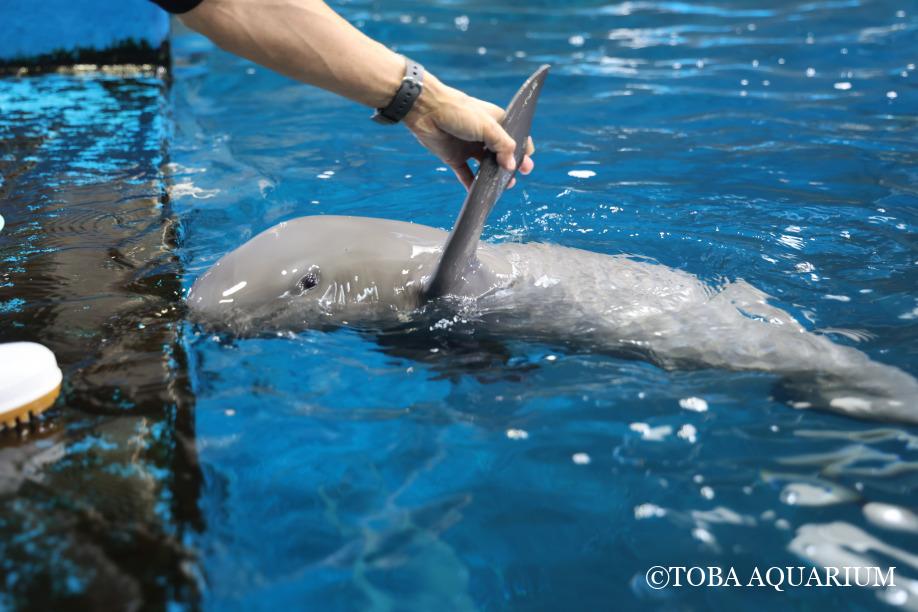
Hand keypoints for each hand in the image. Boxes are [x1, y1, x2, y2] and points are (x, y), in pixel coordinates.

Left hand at [404, 77, 534, 189]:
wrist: (425, 110)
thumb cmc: (458, 110)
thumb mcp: (487, 126)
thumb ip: (503, 145)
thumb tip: (512, 165)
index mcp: (496, 122)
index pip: (516, 137)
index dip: (523, 151)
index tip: (526, 165)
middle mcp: (484, 135)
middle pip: (502, 155)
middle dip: (510, 167)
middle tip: (514, 178)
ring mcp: (469, 147)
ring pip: (486, 166)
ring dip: (493, 177)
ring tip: (500, 186)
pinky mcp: (454, 157)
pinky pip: (466, 174)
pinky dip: (472, 184)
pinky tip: (479, 193)